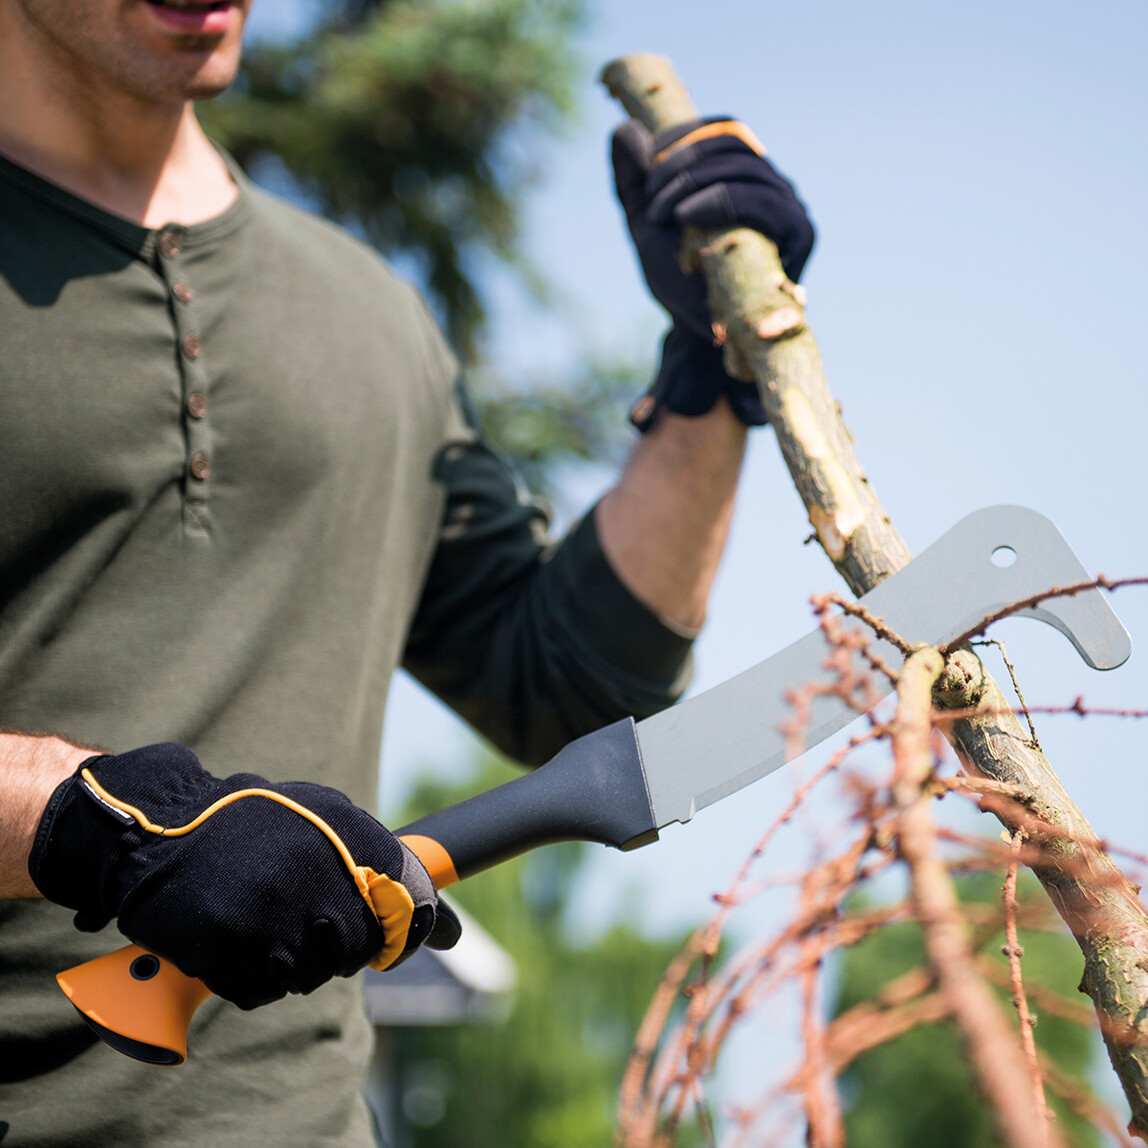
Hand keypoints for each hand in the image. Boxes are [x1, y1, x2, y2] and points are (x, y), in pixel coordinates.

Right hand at [28, 744, 459, 1007]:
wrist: (157, 825)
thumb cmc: (251, 823)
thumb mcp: (323, 816)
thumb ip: (378, 862)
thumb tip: (449, 930)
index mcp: (349, 835)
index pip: (411, 906)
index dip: (402, 933)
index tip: (387, 942)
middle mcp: (315, 873)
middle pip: (355, 949)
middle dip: (335, 948)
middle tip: (301, 924)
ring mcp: (269, 913)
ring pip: (307, 975)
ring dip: (288, 962)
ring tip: (260, 921)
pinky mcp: (224, 947)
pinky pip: (260, 990)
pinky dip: (249, 976)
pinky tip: (232, 938)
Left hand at [611, 116, 814, 429]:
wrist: (698, 334)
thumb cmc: (679, 278)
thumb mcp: (646, 224)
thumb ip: (633, 180)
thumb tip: (626, 128)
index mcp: (745, 176)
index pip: (723, 130)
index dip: (684, 134)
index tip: (648, 157)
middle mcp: (773, 185)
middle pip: (732, 143)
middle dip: (682, 161)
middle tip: (650, 193)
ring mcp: (790, 208)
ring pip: (745, 168)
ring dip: (693, 182)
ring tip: (661, 213)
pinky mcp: (799, 236)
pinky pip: (762, 203)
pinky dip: (719, 201)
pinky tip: (685, 216)